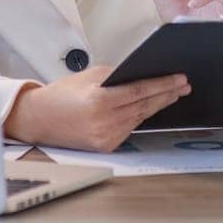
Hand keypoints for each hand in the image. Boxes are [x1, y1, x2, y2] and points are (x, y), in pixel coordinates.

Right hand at [2, 66, 190, 151]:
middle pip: (145, 106)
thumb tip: (142, 75)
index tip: (179, 79)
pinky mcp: (106, 147)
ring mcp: (106, 137)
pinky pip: (130, 128)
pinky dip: (140, 117)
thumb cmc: (62, 94)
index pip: (140, 91)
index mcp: (100, 101)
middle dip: (167, 94)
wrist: (39, 119)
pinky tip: (151, 108)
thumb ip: (116, 76)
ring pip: (140, 118)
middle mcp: (105, 122)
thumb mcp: (89, 76)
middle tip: (183, 86)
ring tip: (173, 95)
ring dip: (157, 106)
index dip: (162, 85)